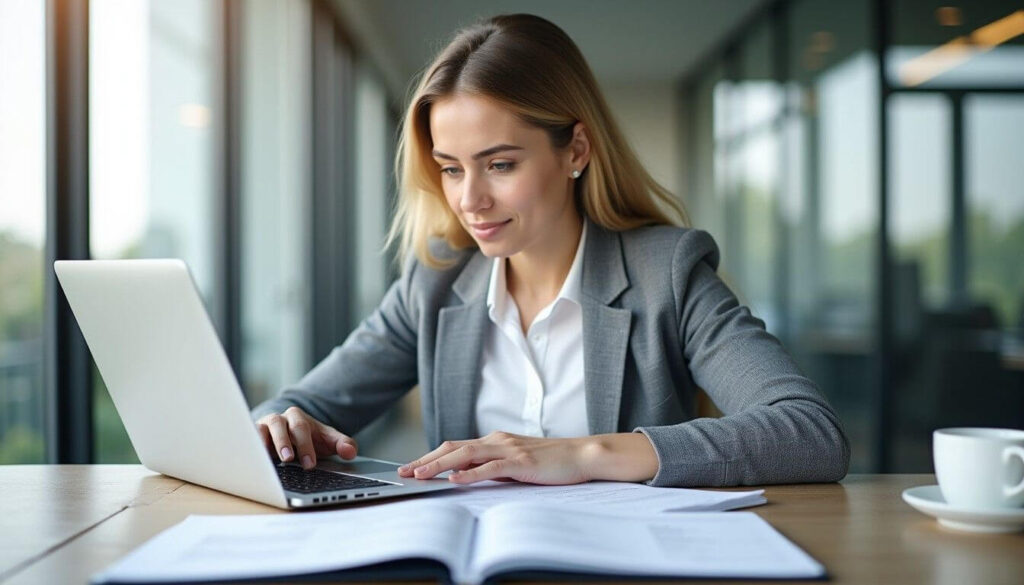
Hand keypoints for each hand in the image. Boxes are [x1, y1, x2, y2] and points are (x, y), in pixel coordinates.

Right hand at [256, 406, 357, 469]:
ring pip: (260, 429)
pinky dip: (250, 448)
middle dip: (284, 443)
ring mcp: (263, 427)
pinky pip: (247, 439)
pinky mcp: (251, 437)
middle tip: (290, 460)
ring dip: (264, 443)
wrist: (291, 437)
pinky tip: (254, 462)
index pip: (302, 428)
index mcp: (299, 418)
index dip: (306, 446)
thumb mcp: (328, 441)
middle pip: (280, 425)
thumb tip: (350, 452)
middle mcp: (279, 419)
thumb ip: (343, 444)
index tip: (310, 464)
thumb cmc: (310, 440)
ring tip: (269, 460)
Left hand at [397, 431, 596, 484]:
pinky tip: (455, 479)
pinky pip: (490, 467)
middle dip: (426, 459)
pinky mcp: (520, 461)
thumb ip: (492, 466)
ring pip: (465, 454)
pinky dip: (470, 473)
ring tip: (421, 475)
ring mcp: (508, 448)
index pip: (454, 446)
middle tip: (404, 471)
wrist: (580, 455)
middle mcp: (497, 439)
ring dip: (440, 464)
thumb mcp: (514, 463)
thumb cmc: (550, 462)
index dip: (431, 456)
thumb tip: (465, 475)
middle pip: (453, 447)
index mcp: (494, 440)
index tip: (411, 467)